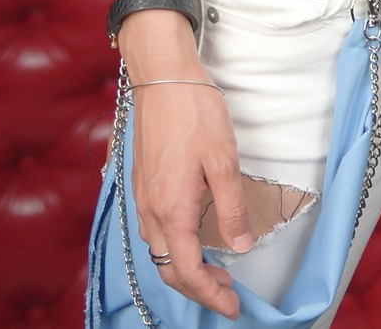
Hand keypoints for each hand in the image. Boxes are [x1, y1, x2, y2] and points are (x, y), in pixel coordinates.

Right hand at [129, 71, 252, 319]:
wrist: (161, 73)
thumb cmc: (194, 110)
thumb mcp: (223, 159)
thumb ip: (231, 209)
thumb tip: (239, 247)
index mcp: (172, 208)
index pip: (187, 271)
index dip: (210, 296)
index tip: (232, 307)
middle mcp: (151, 209)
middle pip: (169, 269)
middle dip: (198, 288)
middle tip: (228, 293)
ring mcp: (142, 196)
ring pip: (159, 251)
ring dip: (183, 268)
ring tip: (214, 267)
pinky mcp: (141, 182)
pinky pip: (152, 229)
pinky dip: (172, 246)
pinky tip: (191, 236)